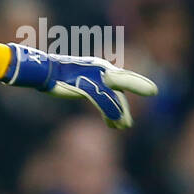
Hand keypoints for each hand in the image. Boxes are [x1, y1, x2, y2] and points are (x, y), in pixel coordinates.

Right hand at [3, 44, 157, 128]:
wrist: (42, 70)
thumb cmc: (55, 75)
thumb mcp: (75, 79)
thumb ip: (88, 85)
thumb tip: (90, 91)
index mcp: (99, 67)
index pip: (122, 77)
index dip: (136, 83)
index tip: (151, 90)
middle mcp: (101, 70)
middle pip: (121, 87)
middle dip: (128, 103)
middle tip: (131, 118)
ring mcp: (96, 78)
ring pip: (115, 98)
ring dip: (121, 114)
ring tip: (123, 127)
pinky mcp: (89, 86)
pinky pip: (105, 102)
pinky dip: (112, 114)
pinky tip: (115, 124)